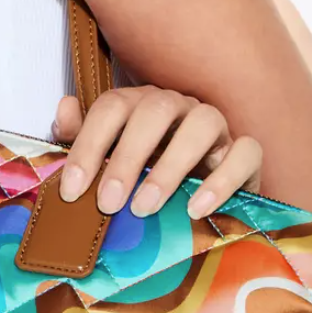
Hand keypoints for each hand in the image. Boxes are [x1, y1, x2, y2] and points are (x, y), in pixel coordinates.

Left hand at [50, 86, 263, 220]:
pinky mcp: (246, 154)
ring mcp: (215, 126)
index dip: (89, 145)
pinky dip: (223, 179)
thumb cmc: (144, 176)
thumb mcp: (107, 161)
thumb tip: (65, 108)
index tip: (73, 190)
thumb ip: (81, 137)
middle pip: (155, 111)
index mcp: (140, 104)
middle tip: (108, 203)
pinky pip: (245, 152)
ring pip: (203, 122)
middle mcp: (178, 106)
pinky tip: (196, 208)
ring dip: (171, 166)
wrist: (199, 199)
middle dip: (127, 157)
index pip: (112, 107)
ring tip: (146, 207)